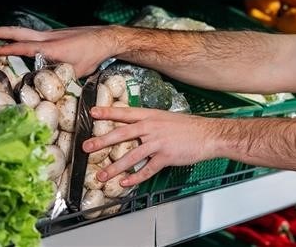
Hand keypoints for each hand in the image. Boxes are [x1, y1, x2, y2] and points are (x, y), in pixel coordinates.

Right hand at [0, 25, 119, 77]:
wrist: (106, 38)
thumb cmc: (93, 55)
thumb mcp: (76, 72)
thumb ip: (60, 78)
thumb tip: (50, 89)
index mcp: (52, 47)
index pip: (25, 47)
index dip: (9, 49)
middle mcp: (48, 37)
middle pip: (18, 32)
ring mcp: (51, 33)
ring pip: (24, 31)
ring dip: (6, 31)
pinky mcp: (55, 33)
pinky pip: (34, 34)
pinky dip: (20, 35)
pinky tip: (15, 39)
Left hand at [82, 106, 216, 185]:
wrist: (208, 135)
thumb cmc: (189, 127)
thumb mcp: (167, 119)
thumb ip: (150, 123)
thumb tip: (135, 128)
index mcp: (151, 116)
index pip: (126, 113)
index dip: (108, 112)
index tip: (93, 112)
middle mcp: (152, 128)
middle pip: (122, 134)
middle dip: (103, 141)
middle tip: (87, 147)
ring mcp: (158, 142)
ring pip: (132, 156)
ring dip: (115, 167)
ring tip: (102, 175)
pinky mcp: (166, 157)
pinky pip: (147, 169)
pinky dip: (135, 178)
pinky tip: (126, 183)